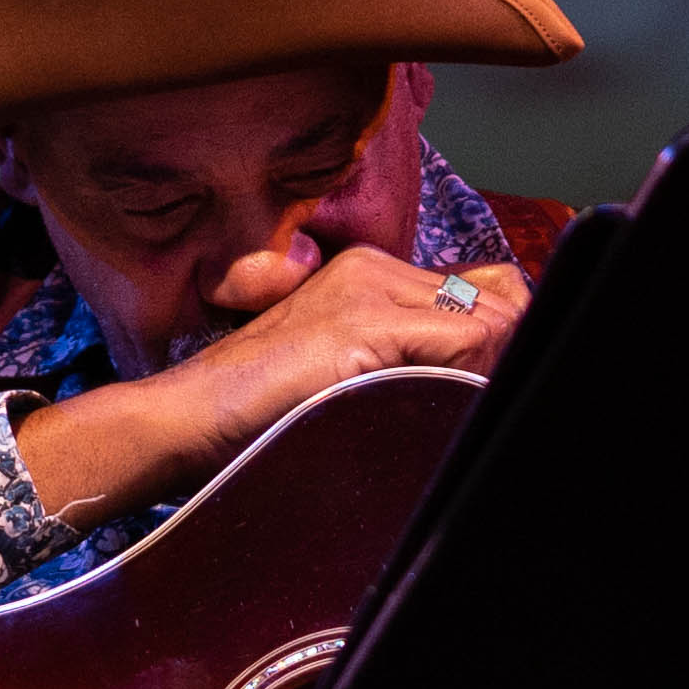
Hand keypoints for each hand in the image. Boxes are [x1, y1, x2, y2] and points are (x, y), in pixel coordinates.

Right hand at [16, 238, 523, 531]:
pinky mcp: (364, 324)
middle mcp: (374, 268)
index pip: (484, 291)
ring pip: (494, 318)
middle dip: (501, 357)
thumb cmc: (256, 417)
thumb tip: (474, 377)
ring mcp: (369, 291)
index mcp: (369, 275)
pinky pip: (467, 339)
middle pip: (501, 297)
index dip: (497, 344)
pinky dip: (470, 378)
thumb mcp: (341, 375)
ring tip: (441, 410)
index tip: (475, 389)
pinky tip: (429, 407)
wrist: (186, 420)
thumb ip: (402, 361)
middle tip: (464, 406)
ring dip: (487, 371)